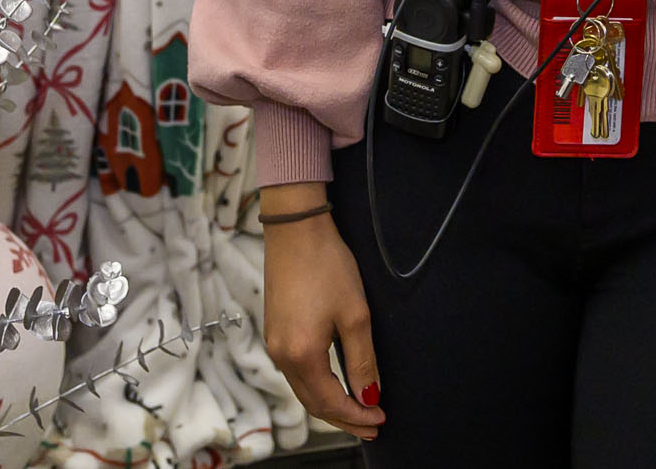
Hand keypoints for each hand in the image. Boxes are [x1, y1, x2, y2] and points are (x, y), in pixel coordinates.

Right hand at [261, 186, 382, 441]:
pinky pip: (297, 372)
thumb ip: (362, 361)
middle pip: (313, 403)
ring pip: (304, 390)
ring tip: (358, 410)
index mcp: (301, 356)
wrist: (296, 230)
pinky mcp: (275, 332)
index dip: (356, 416)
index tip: (380, 420)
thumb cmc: (328, 266)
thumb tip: (368, 396)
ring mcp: (275, 344)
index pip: (330, 402)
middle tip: (372, 426)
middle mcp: (282, 356)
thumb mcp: (355, 314)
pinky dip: (318, 386)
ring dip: (330, 404)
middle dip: (343, 418)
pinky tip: (335, 384)